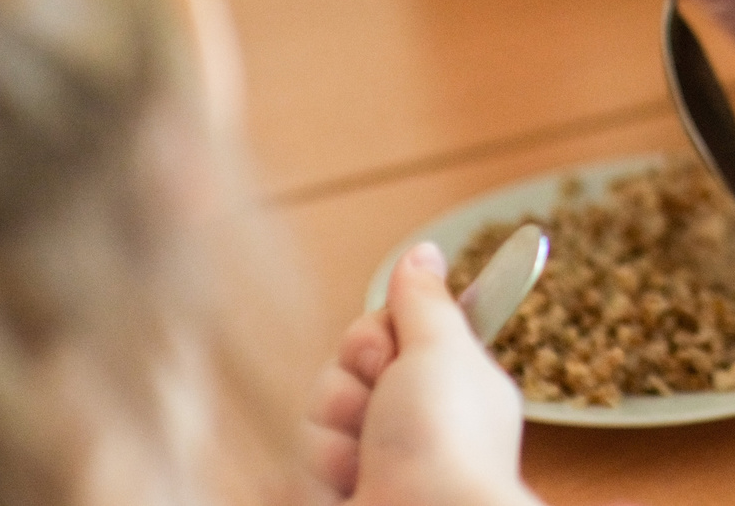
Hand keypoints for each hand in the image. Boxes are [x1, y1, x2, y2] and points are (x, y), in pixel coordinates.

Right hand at [304, 241, 536, 505]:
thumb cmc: (447, 443)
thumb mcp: (442, 351)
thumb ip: (424, 302)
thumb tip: (425, 253)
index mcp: (440, 382)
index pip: (373, 335)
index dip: (369, 342)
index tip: (387, 355)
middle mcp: (403, 424)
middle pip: (333, 377)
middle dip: (345, 395)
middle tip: (379, 419)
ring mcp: (365, 468)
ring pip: (306, 427)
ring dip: (329, 447)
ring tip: (365, 471)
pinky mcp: (330, 499)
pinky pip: (287, 476)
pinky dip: (310, 486)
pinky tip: (345, 496)